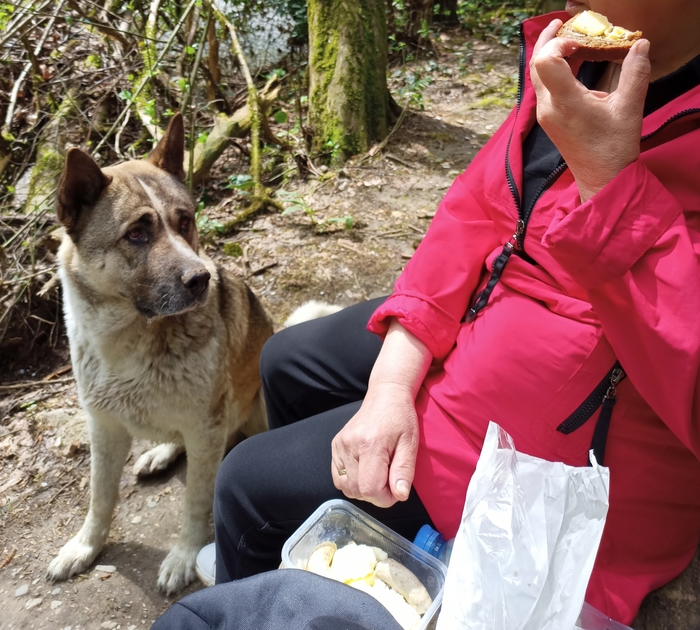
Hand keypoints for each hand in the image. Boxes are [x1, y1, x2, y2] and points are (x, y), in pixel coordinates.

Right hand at [331, 382, 418, 507]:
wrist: (386, 395)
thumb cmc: (401, 418)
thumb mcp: (410, 443)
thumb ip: (404, 470)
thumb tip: (400, 495)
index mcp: (370, 444)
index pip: (369, 489)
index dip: (384, 498)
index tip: (396, 488)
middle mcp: (350, 445)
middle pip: (357, 491)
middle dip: (376, 494)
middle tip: (389, 477)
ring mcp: (339, 445)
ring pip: (346, 487)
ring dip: (363, 489)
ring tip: (377, 473)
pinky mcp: (335, 445)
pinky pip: (338, 477)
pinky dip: (352, 481)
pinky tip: (365, 469)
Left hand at [530, 19, 650, 201]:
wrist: (601, 179)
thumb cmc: (613, 148)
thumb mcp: (629, 107)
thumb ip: (635, 73)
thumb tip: (640, 45)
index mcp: (564, 102)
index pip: (545, 61)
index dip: (557, 43)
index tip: (578, 41)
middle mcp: (548, 107)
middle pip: (536, 65)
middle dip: (547, 41)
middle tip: (562, 23)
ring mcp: (545, 115)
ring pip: (537, 77)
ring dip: (549, 55)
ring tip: (567, 40)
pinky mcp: (548, 120)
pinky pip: (544, 88)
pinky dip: (553, 71)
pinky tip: (570, 64)